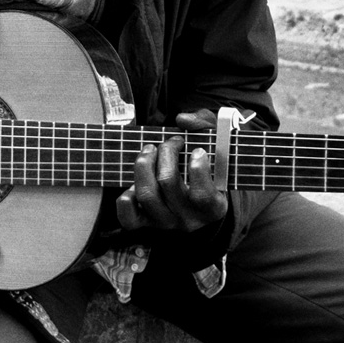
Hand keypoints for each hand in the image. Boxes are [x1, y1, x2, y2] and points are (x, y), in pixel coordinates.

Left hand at [116, 110, 227, 232]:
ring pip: (146, 194)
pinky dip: (125, 201)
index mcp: (213, 207)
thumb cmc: (209, 165)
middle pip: (168, 183)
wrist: (201, 199)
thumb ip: (205, 126)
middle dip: (167, 154)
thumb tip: (182, 119)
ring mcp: (166, 222)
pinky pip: (129, 218)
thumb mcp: (217, 144)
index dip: (197, 169)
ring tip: (149, 150)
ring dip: (144, 165)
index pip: (202, 194)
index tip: (197, 150)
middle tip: (172, 142)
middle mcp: (189, 219)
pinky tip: (132, 184)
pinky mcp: (147, 223)